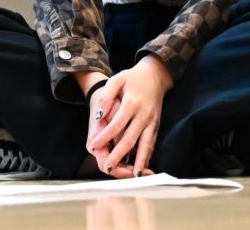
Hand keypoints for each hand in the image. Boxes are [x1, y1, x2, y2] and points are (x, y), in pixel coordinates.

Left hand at [87, 56, 171, 177]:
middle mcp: (143, 114)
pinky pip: (151, 143)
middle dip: (118, 155)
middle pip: (130, 138)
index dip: (105, 136)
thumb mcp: (117, 80)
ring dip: (138, 161)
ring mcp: (152, 120)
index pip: (117, 124)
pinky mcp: (156, 125)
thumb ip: (107, 97)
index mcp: (132, 102)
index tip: (93, 146)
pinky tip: (142, 169)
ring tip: (131, 176)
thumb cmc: (133, 77)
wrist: (156, 74)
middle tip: (107, 167)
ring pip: (145, 144)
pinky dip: (147, 157)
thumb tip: (99, 116)